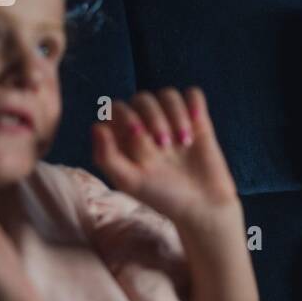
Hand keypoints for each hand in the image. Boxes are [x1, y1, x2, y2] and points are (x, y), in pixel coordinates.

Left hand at [91, 87, 240, 228]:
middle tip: (165, 146)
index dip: (127, 119)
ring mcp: (172, 121)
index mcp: (125, 138)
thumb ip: (107, 157)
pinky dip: (194, 105)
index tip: (141, 143)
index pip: (118, 109)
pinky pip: (193, 94)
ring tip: (184, 143)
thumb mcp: (130, 182)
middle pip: (142, 98)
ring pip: (167, 94)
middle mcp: (147, 126)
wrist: (203, 206)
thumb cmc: (163, 197)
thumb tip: (97, 126)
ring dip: (176, 114)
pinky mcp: (197, 120)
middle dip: (153, 119)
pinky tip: (197, 124)